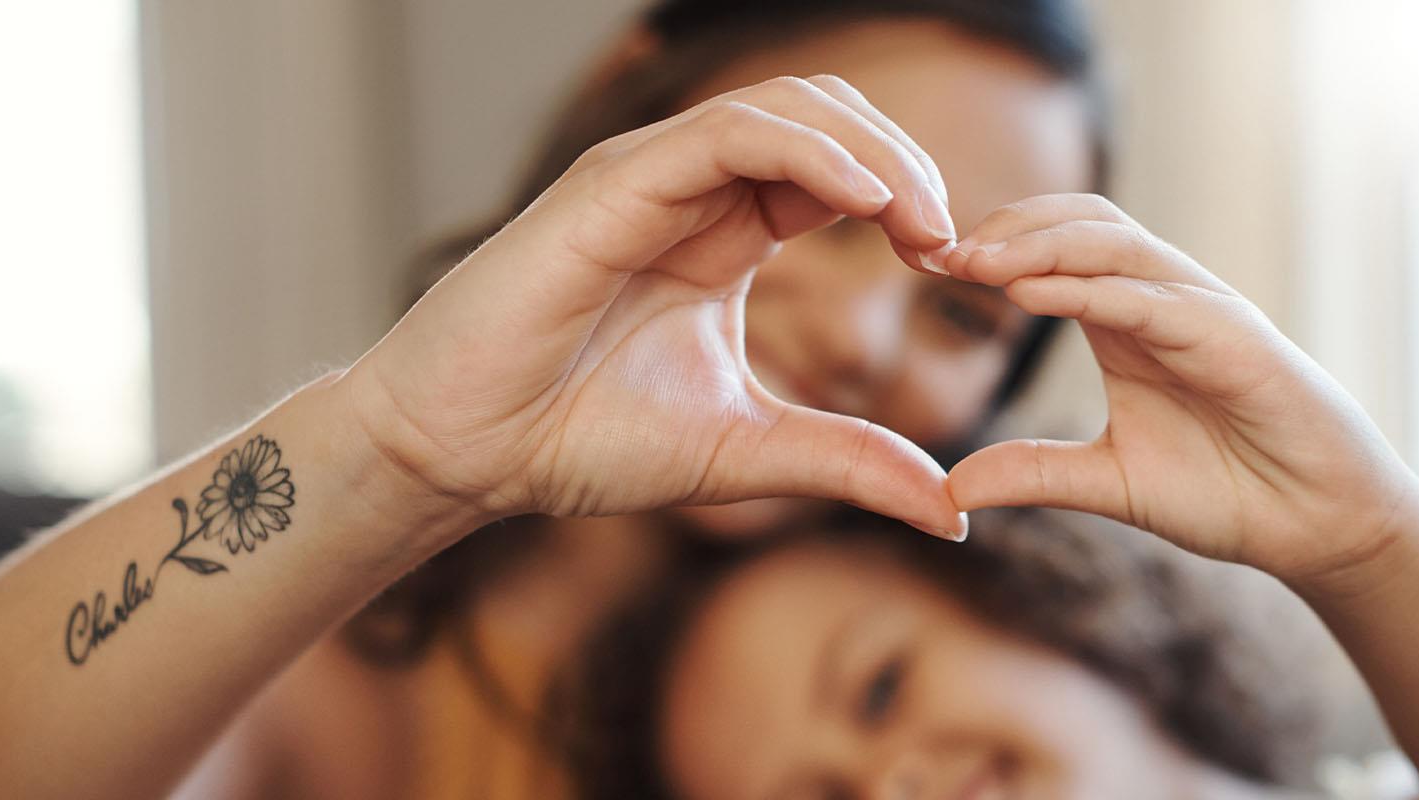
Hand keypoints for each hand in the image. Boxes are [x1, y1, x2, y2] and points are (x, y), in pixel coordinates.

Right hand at [344, 76, 967, 538]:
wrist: (464, 455)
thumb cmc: (575, 440)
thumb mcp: (746, 451)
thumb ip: (847, 463)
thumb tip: (952, 511)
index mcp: (722, 233)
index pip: (838, 172)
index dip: (907, 201)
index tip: (954, 268)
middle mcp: (690, 190)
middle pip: (826, 121)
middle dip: (906, 164)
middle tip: (952, 242)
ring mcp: (650, 176)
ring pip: (786, 108)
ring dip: (872, 152)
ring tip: (924, 221)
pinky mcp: (613, 183)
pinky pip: (729, 135)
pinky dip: (808, 153)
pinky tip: (867, 204)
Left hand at [941, 194, 1418, 579]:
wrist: (1316, 526)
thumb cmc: (1226, 492)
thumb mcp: (1108, 484)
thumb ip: (1034, 473)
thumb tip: (951, 490)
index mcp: (1125, 322)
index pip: (1052, 249)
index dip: (990, 247)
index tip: (922, 264)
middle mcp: (1161, 301)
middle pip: (1079, 223)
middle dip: (1006, 227)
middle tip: (936, 251)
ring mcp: (1201, 312)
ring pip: (1115, 245)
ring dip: (1038, 245)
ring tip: (973, 260)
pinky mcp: (1233, 339)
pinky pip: (1152, 298)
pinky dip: (1089, 289)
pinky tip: (1032, 292)